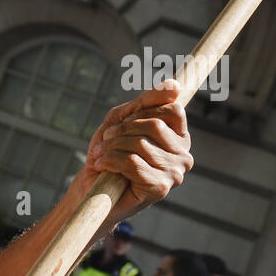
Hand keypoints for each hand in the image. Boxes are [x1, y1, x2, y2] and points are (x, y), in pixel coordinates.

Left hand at [71, 81, 193, 223]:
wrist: (92, 185)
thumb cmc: (110, 150)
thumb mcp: (125, 117)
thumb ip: (148, 100)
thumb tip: (175, 86)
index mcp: (179, 138)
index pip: (173, 110)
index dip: (143, 111)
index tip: (123, 121)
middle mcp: (183, 156)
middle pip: (155, 125)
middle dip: (123, 129)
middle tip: (106, 139)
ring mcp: (174, 174)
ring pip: (141, 144)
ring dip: (112, 145)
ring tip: (101, 153)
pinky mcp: (159, 188)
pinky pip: (134, 163)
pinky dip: (111, 160)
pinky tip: (102, 165)